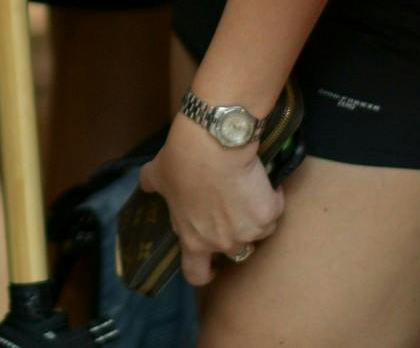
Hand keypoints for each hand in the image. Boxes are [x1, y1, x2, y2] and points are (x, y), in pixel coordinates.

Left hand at [139, 113, 284, 286]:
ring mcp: (248, 232)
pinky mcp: (268, 215)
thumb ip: (151, 184)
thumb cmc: (182, 161)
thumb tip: (145, 185)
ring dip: (253, 217)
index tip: (211, 266)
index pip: (197, 274)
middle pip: (233, 250)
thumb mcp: (158, 174)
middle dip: (233, 234)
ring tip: (246, 191)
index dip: (204, 273)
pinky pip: (274, 210)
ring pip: (257, 232)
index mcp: (193, 240)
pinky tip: (262, 181)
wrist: (214, 144)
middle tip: (231, 210)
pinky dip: (271, 198)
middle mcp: (223, 243)